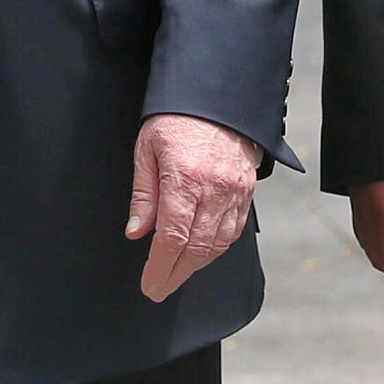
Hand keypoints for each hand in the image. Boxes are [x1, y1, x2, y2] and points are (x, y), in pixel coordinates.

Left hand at [128, 113, 261, 302]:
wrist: (218, 95)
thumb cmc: (177, 117)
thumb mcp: (147, 150)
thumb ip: (143, 195)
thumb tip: (136, 232)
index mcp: (185, 177)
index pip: (173, 237)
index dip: (160, 267)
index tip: (150, 284)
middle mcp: (215, 188)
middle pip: (197, 248)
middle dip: (176, 274)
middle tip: (159, 287)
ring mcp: (235, 190)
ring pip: (218, 243)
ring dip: (197, 264)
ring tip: (177, 273)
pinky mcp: (247, 189)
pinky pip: (235, 229)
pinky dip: (217, 247)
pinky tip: (202, 252)